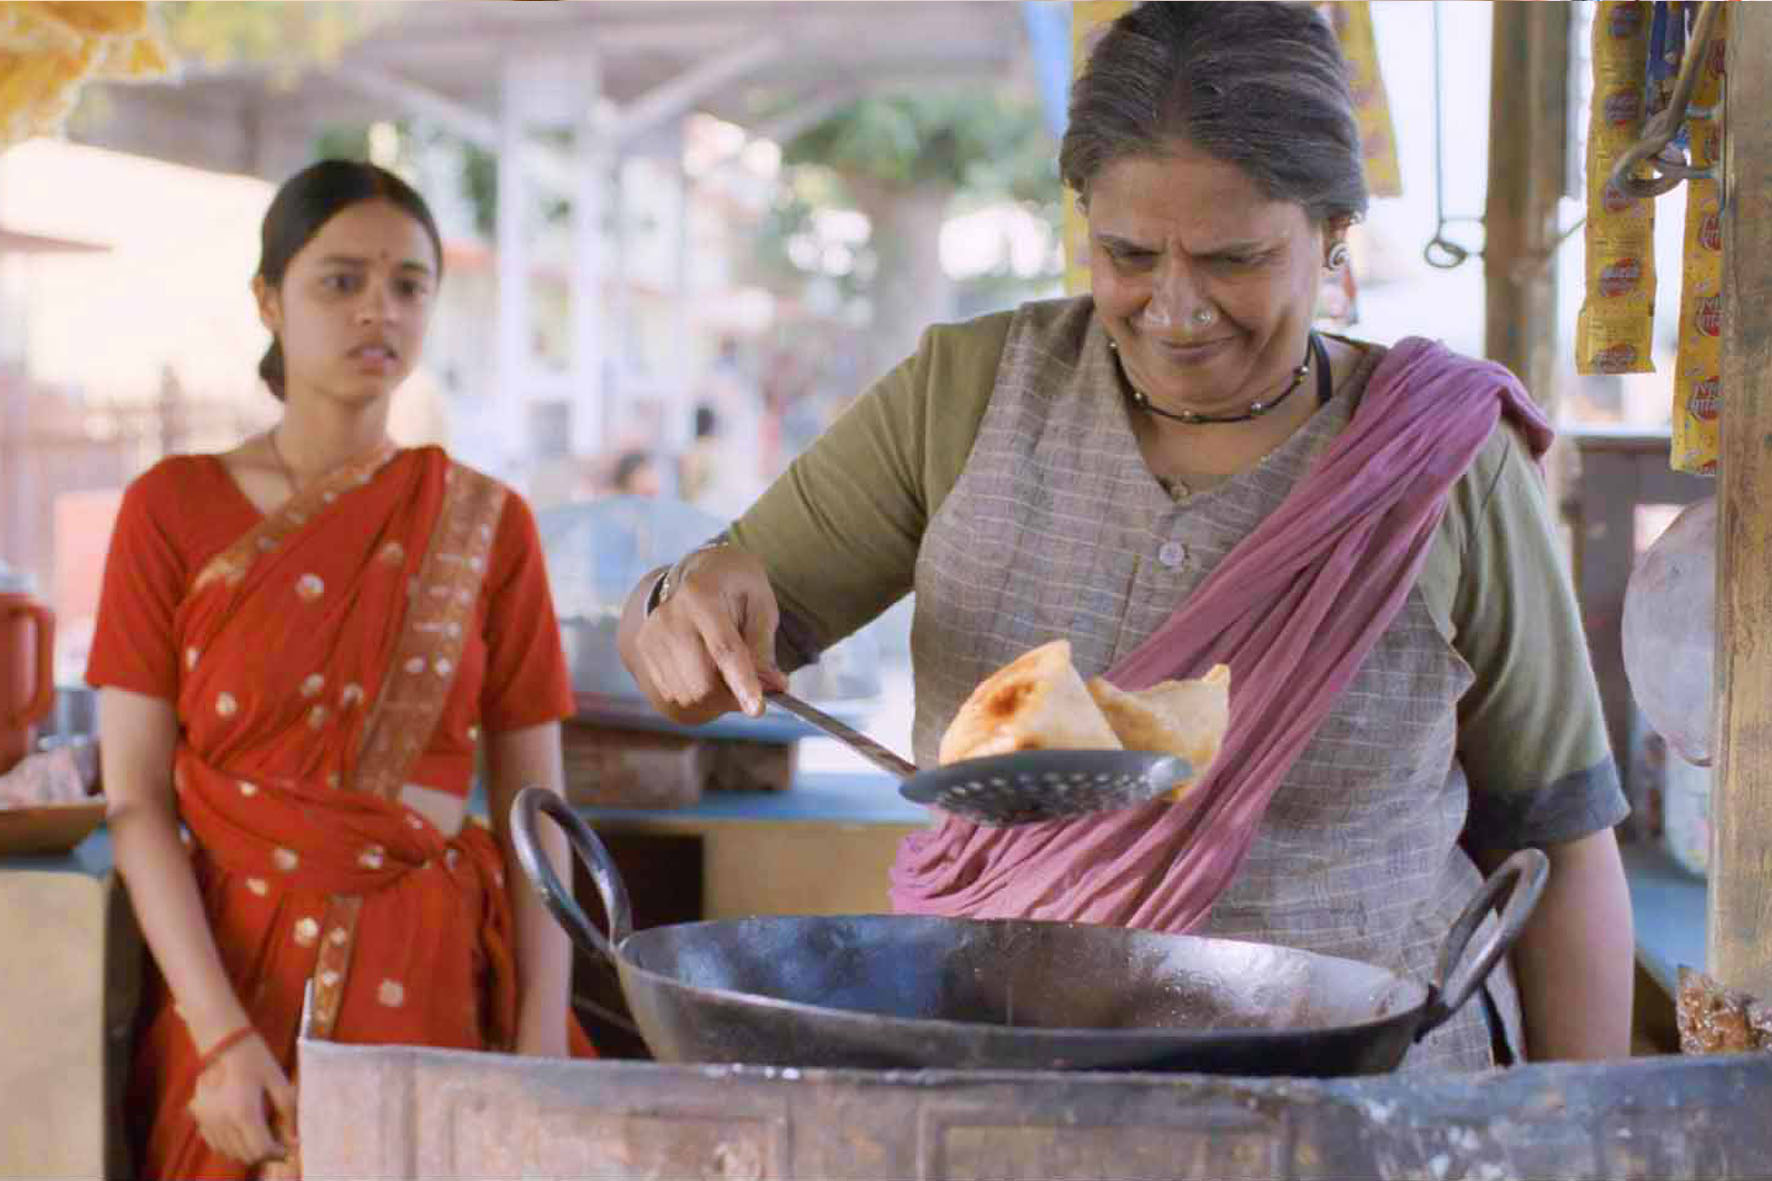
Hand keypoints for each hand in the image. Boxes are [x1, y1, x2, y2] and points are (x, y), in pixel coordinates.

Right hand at [186, 1031, 297, 1166]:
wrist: (222, 1042)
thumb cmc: (254, 1057)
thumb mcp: (277, 1079)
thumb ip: (288, 1110)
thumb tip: (294, 1137)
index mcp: (244, 1113)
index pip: (261, 1149)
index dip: (278, 1153)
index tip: (288, 1148)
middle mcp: (222, 1122)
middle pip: (245, 1155)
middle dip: (264, 1153)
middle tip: (278, 1142)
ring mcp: (207, 1122)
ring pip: (229, 1153)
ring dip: (247, 1151)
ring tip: (261, 1137)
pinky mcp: (199, 1118)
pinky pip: (215, 1143)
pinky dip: (229, 1145)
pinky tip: (241, 1133)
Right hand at [625, 546, 788, 722]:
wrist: (699, 572)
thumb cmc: (736, 589)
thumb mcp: (761, 606)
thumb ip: (765, 647)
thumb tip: (774, 686)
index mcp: (702, 597)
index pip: (724, 649)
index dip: (742, 682)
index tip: (757, 709)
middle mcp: (670, 616)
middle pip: (702, 682)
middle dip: (731, 695)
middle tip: (751, 687)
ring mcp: (651, 635)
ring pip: (688, 694)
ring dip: (714, 697)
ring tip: (725, 671)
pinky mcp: (643, 650)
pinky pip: (673, 693)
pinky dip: (695, 694)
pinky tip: (704, 670)